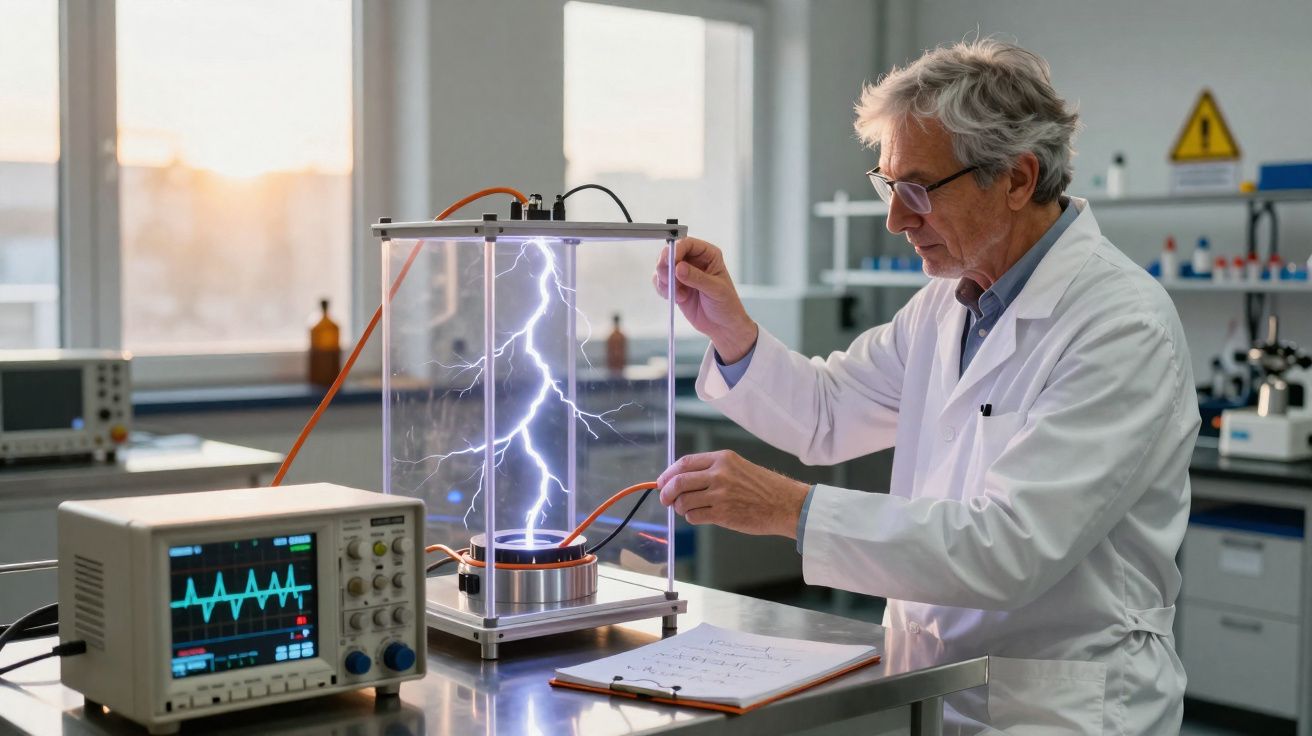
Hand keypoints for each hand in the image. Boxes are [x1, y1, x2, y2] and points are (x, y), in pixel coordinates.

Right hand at [653, 237, 757, 362]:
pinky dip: (663, 290)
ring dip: (664, 280)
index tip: (671, 261)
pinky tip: (677, 298)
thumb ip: (697, 278)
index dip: (676, 249)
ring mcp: (683, 273)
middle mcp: (694, 261)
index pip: (687, 243)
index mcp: (708, 255)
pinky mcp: (676, 286)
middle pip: (670, 253)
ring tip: (678, 293)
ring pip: (663, 268)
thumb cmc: (726, 305)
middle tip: (668, 279)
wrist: (722, 326)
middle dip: (666, 265)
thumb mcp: (715, 290)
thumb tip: (679, 268)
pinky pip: (660, 282)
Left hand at [657, 450, 809, 537]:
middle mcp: (719, 474)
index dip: (668, 474)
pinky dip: (691, 518)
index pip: (684, 463)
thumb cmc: (763, 488)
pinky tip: (699, 516)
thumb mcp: (738, 467)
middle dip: (666, 492)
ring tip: (686, 510)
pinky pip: (694, 516)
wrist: (785, 504)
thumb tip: (682, 480)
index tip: (662, 482)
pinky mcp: (723, 513)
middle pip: (679, 481)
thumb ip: (712, 470)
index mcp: (722, 459)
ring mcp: (720, 494)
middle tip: (665, 499)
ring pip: (684, 501)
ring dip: (680, 508)